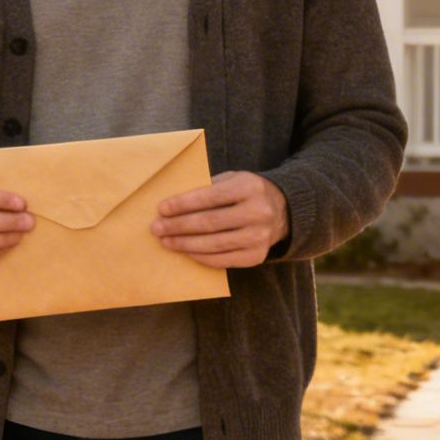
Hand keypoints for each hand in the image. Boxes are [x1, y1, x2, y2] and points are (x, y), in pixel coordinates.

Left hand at [152, 171, 288, 268]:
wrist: (283, 211)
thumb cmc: (248, 193)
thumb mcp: (234, 180)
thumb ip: (209, 188)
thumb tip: (173, 206)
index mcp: (249, 187)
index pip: (210, 197)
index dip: (183, 204)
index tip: (162, 209)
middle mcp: (257, 212)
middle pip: (209, 222)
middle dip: (178, 226)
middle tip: (156, 229)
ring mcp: (259, 237)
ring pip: (213, 244)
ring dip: (185, 244)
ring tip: (166, 242)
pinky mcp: (256, 256)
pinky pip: (222, 260)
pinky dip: (200, 257)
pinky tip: (186, 251)